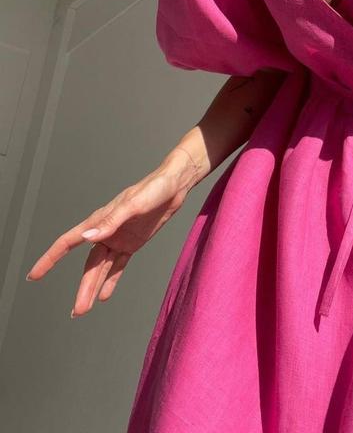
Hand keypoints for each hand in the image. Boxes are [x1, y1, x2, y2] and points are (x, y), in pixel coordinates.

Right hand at [25, 149, 198, 317]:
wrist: (174, 186)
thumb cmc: (154, 188)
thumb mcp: (134, 204)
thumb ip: (111, 221)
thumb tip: (88, 238)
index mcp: (100, 220)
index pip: (68, 242)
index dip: (50, 258)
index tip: (35, 275)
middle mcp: (106, 232)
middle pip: (89, 264)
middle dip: (82, 287)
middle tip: (77, 311)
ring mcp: (118, 239)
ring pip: (101, 268)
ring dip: (94, 287)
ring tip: (84, 309)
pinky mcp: (133, 243)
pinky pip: (118, 266)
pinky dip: (111, 281)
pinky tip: (105, 296)